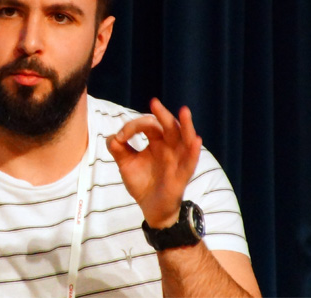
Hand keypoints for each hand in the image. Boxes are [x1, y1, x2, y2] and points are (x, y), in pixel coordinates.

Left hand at [106, 98, 202, 228]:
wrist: (150, 208)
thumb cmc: (142, 182)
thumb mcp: (126, 163)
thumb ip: (118, 148)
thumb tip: (115, 136)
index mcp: (156, 142)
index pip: (149, 126)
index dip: (135, 126)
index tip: (121, 136)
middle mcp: (169, 148)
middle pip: (169, 127)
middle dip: (162, 114)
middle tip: (154, 103)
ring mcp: (177, 160)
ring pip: (185, 139)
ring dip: (186, 125)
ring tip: (184, 111)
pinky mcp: (182, 176)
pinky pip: (190, 162)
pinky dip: (193, 150)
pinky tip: (195, 140)